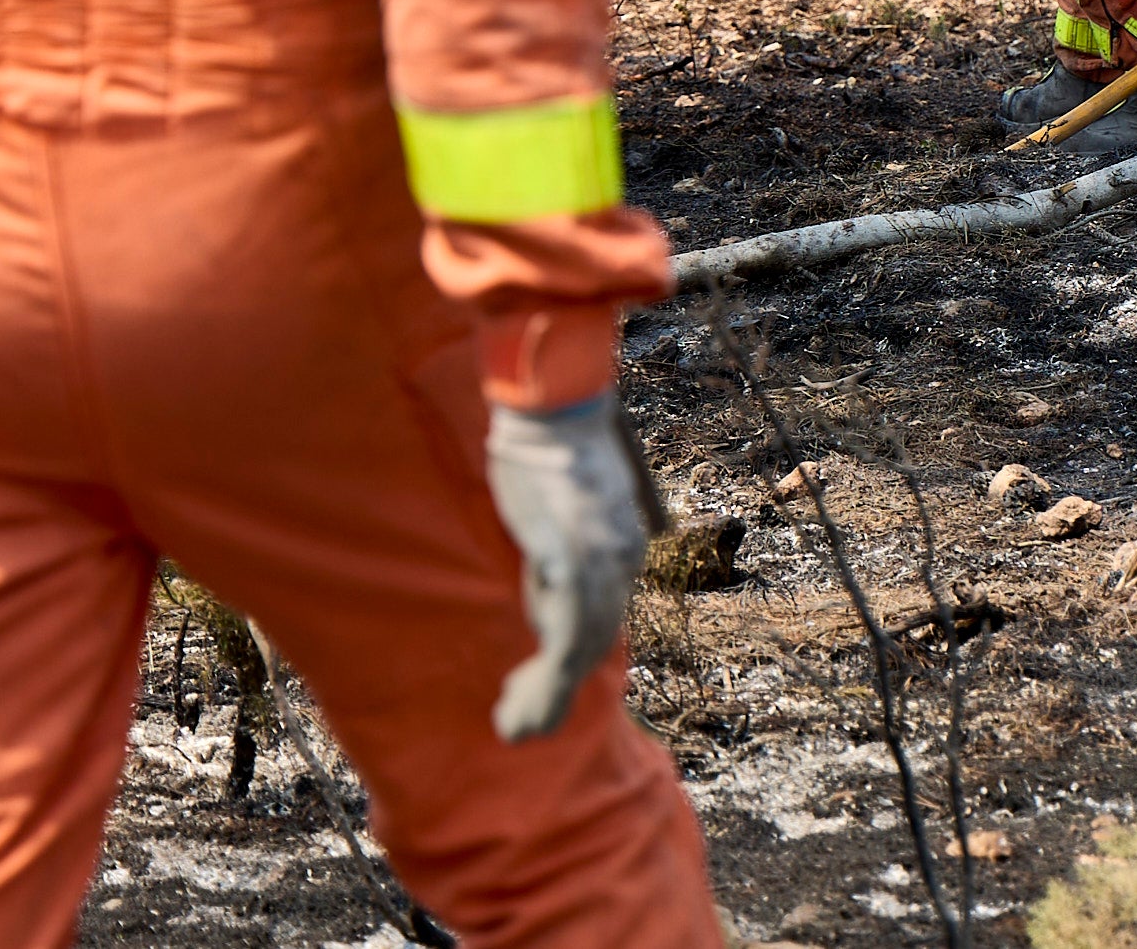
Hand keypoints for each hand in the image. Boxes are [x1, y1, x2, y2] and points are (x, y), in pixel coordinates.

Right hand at [486, 391, 649, 740]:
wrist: (554, 402)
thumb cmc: (550, 446)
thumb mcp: (565, 505)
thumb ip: (565, 545)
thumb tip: (549, 573)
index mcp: (622, 548)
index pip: (599, 622)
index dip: (567, 665)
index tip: (535, 695)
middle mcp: (621, 557)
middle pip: (594, 642)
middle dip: (555, 693)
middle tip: (520, 733)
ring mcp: (599, 555)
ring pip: (581, 644)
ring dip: (547, 694)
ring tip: (514, 728)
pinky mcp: (569, 550)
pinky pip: (566, 622)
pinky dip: (550, 668)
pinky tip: (526, 693)